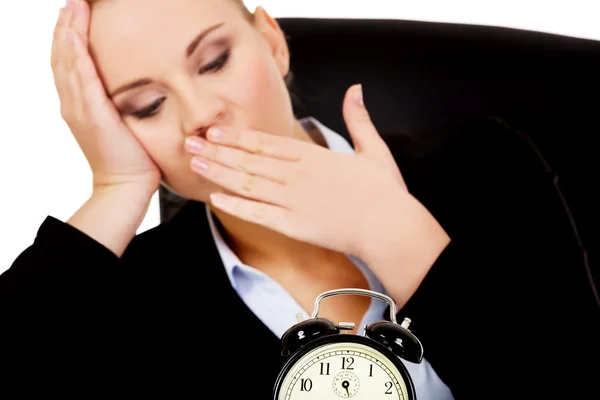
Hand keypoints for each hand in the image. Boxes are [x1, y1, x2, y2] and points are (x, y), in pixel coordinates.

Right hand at [51, 0, 159, 193]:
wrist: (126, 185)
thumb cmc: (131, 155)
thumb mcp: (122, 121)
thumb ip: (118, 100)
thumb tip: (133, 81)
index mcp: (79, 103)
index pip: (69, 62)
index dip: (68, 35)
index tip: (75, 11)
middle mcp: (73, 104)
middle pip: (62, 56)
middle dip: (65, 25)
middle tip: (71, 1)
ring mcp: (79, 110)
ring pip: (67, 63)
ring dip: (68, 32)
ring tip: (72, 7)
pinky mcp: (93, 117)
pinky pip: (82, 82)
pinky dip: (77, 58)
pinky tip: (76, 37)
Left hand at [184, 84, 412, 257]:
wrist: (390, 228)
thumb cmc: (383, 192)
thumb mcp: (374, 148)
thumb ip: (358, 118)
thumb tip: (355, 89)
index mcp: (314, 157)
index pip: (268, 143)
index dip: (238, 136)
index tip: (215, 130)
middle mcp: (298, 176)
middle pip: (250, 161)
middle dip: (219, 151)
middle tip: (191, 142)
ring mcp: (294, 201)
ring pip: (248, 184)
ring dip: (220, 173)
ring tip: (196, 164)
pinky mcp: (294, 226)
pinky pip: (258, 214)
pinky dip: (235, 206)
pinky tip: (216, 198)